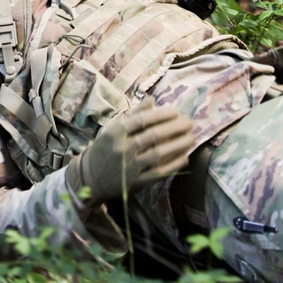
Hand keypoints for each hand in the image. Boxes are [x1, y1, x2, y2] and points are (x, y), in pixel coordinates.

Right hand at [66, 102, 193, 203]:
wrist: (90, 178)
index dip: (161, 115)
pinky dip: (174, 165)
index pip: (142, 120)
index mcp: (115, 133)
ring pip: (159, 154)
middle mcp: (122, 149)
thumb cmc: (105, 148)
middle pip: (153, 136)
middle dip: (175, 128)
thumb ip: (133, 114)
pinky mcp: (136, 183)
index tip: (176, 111)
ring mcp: (129, 167)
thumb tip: (152, 100)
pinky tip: (185, 158)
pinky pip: (159, 173)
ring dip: (178, 145)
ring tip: (192, 138)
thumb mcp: (113, 129)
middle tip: (189, 123)